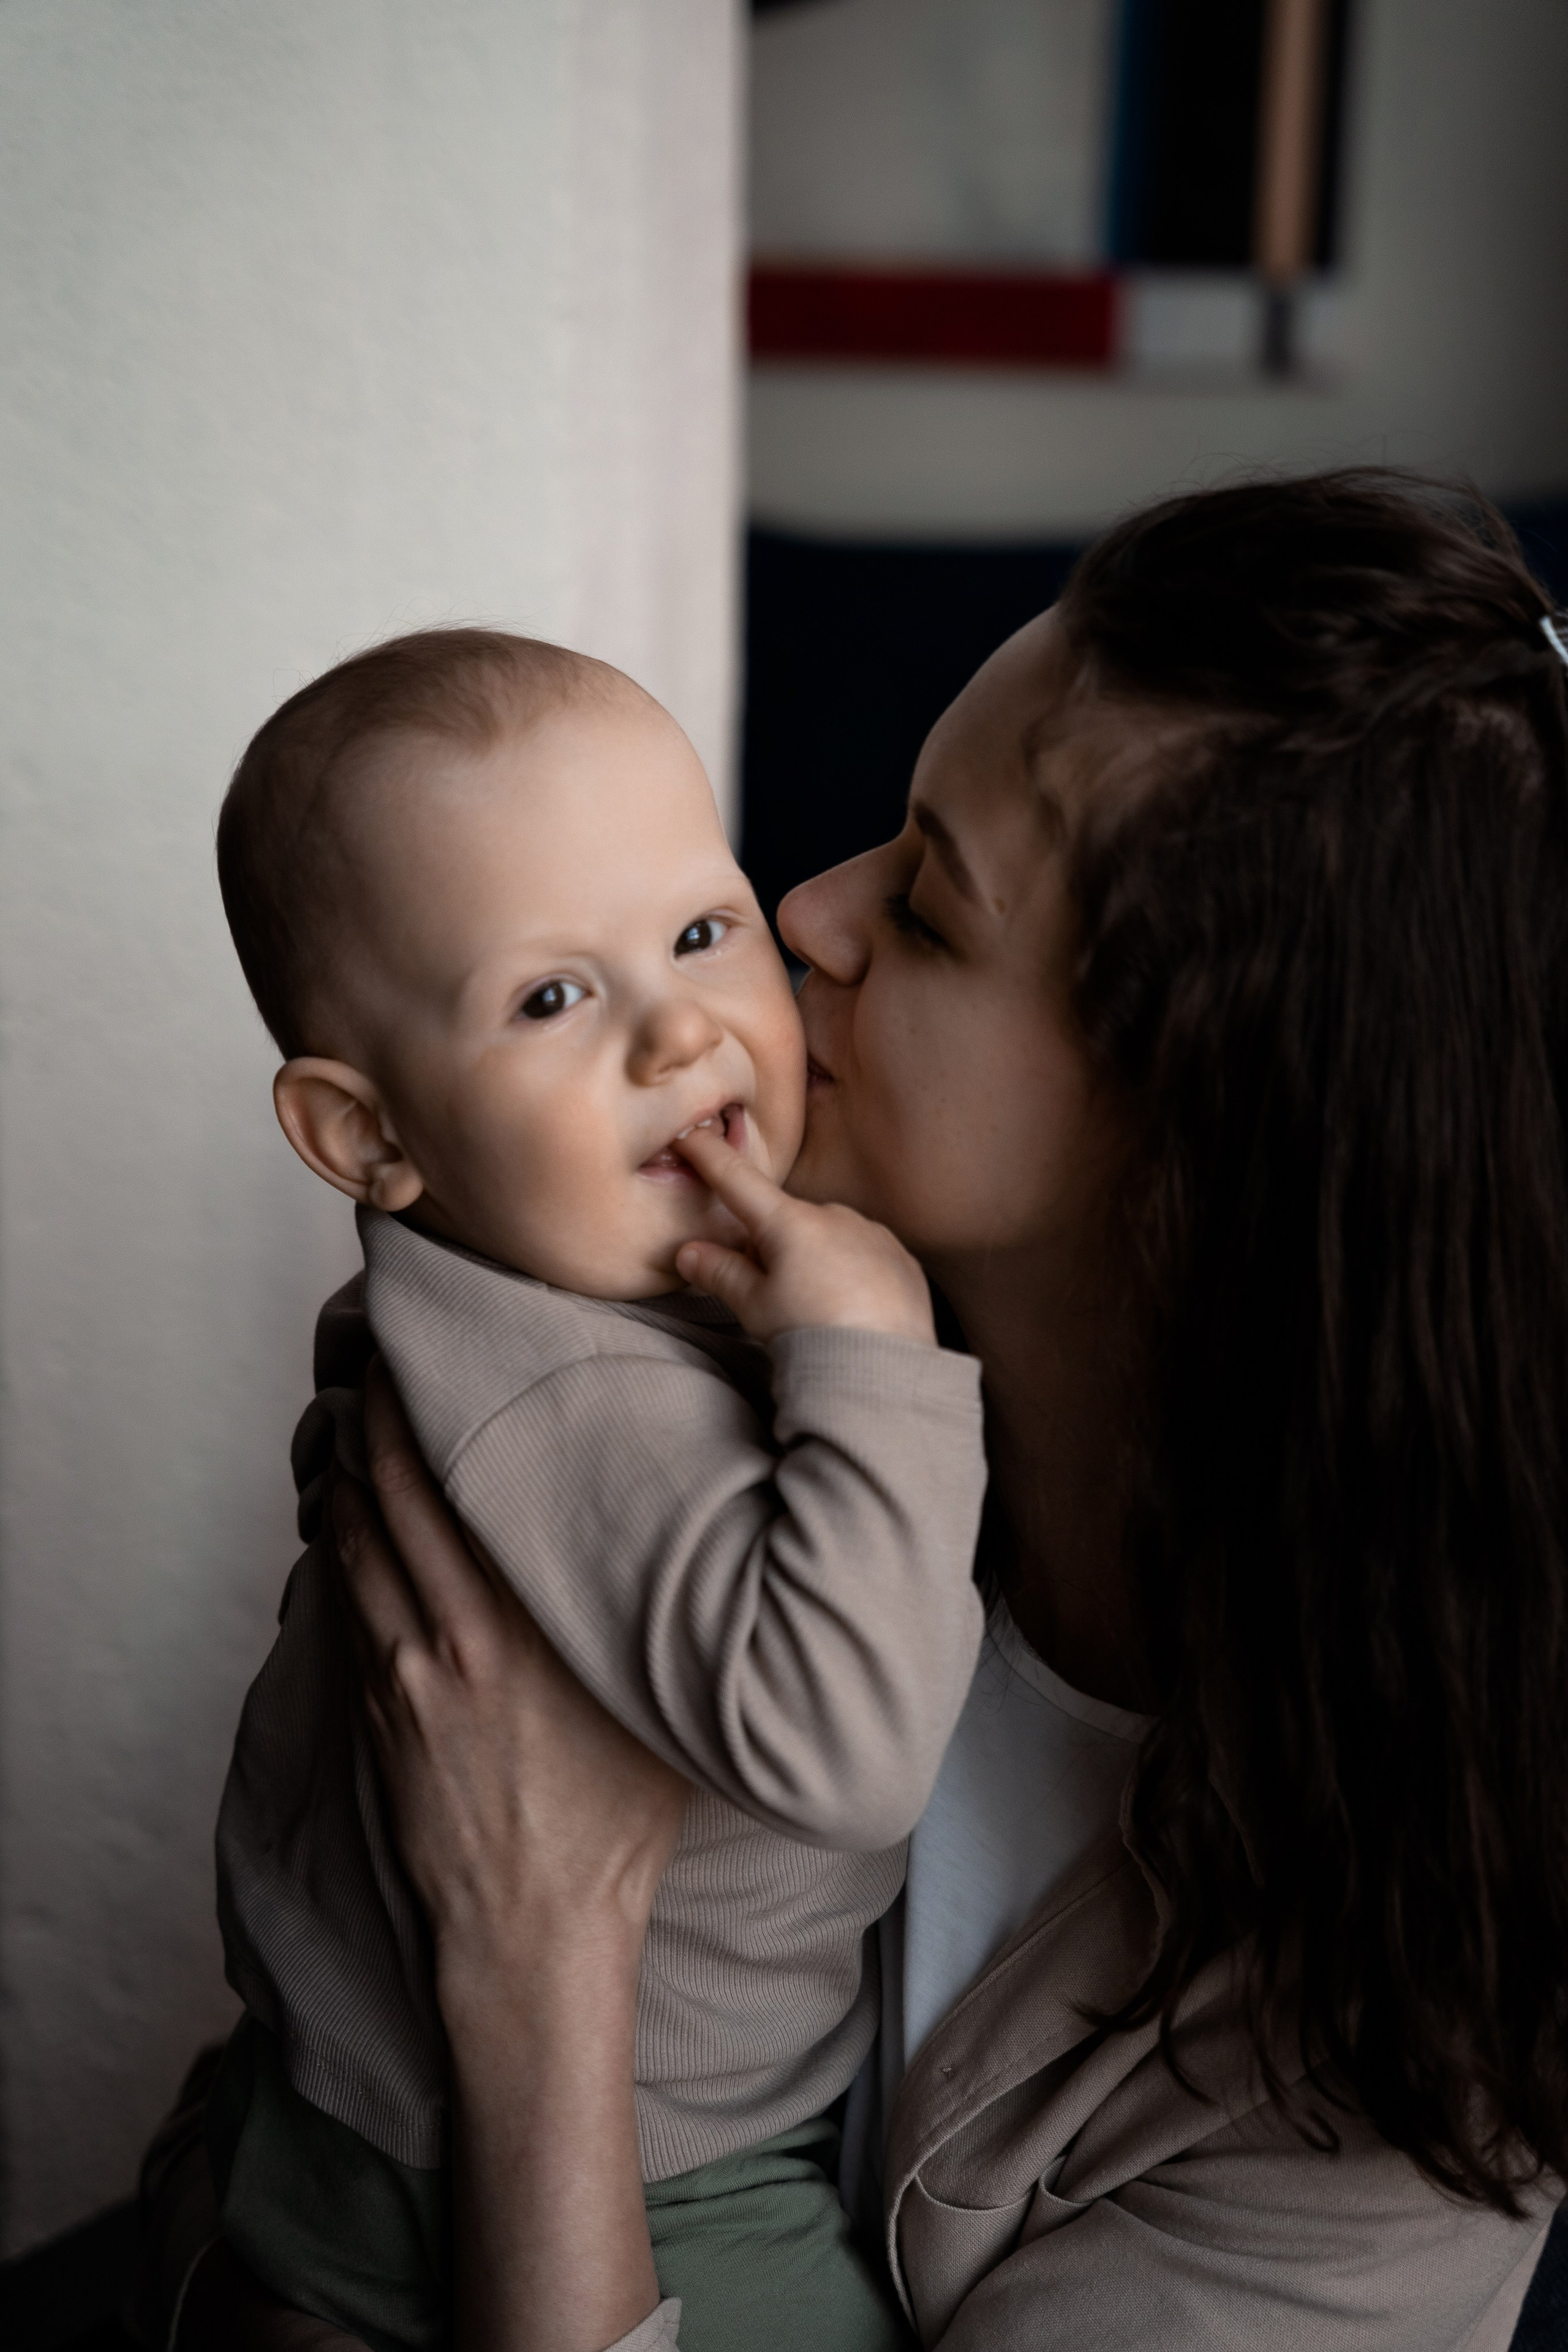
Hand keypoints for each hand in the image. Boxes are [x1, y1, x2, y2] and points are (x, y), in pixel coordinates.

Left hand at [334, 1361, 689, 1989]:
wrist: (531, 1929)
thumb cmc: (617, 1822)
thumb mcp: (656, 1699)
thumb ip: (643, 1610)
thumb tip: (672, 1529)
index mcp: (529, 1619)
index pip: (456, 1480)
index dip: (423, 1406)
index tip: (422, 1352)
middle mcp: (457, 1631)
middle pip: (390, 1489)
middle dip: (372, 1411)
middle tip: (372, 1354)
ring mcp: (405, 1670)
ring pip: (354, 1538)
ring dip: (345, 1470)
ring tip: (347, 1415)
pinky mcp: (379, 1707)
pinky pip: (346, 1597)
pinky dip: (339, 1540)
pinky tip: (342, 1511)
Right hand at [674, 1122, 935, 1345]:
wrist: (882, 1371)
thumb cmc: (812, 1337)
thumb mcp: (754, 1308)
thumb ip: (721, 1273)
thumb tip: (689, 1251)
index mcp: (790, 1223)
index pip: (739, 1181)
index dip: (711, 1156)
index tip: (691, 1135)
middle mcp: (835, 1216)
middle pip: (787, 1220)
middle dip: (772, 1246)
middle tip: (771, 1293)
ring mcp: (873, 1235)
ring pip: (828, 1238)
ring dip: (815, 1261)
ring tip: (818, 1311)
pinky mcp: (901, 1260)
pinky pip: (864, 1256)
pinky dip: (851, 1275)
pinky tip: (851, 1310)